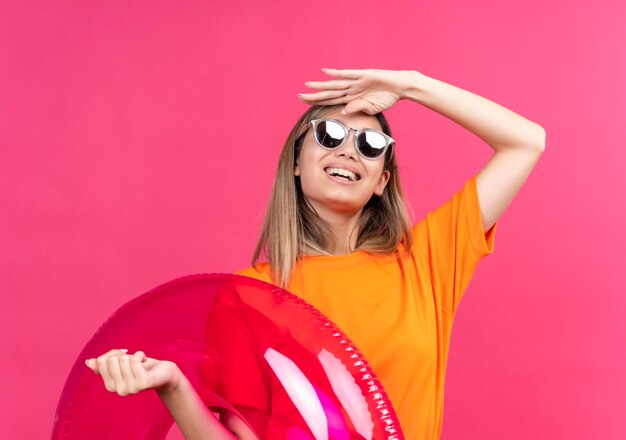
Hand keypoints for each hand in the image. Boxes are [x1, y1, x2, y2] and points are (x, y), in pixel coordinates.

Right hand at [85, 349, 180, 395]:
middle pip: (111, 360)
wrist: (164, 373)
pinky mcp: (143, 382)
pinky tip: (146, 362)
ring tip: (142, 363)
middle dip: (124, 354)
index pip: (100, 361)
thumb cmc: (143, 367)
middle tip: (134, 361)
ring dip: (135, 355)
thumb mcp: (122, 364)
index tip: (123, 356)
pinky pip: (135, 359)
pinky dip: (141, 355)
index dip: (113, 353)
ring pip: (124, 359)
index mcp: (110, 386)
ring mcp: (131, 388)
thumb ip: (105, 364)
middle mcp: (119, 390)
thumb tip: (88, 362)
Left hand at [298, 68, 416, 114]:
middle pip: (329, 93)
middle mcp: (351, 89)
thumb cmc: (387, 98)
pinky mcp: (364, 75)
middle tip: (299, 96)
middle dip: (314, 96)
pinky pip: (348, 74)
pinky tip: (325, 71)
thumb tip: (344, 111)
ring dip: (321, 86)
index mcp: (352, 98)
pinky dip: (337, 73)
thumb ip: (358, 108)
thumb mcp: (372, 108)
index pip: (331, 101)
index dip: (318, 102)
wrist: (401, 87)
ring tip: (307, 85)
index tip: (305, 103)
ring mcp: (356, 82)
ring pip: (335, 85)